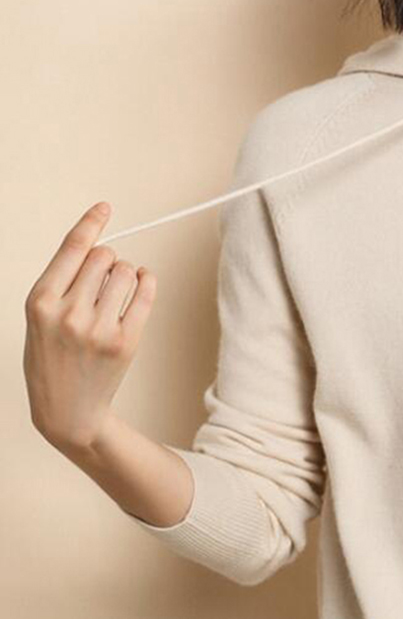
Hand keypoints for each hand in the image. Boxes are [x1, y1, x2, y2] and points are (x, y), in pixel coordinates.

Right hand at [23, 203, 157, 452]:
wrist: (66, 410)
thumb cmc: (52, 358)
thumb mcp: (40, 318)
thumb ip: (63, 283)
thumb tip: (100, 247)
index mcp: (39, 302)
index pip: (71, 250)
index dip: (90, 224)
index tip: (105, 207)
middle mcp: (68, 313)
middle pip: (103, 257)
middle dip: (107, 260)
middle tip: (102, 279)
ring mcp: (98, 328)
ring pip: (126, 272)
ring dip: (126, 273)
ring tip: (116, 291)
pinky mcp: (125, 342)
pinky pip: (146, 293)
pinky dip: (148, 280)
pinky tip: (143, 281)